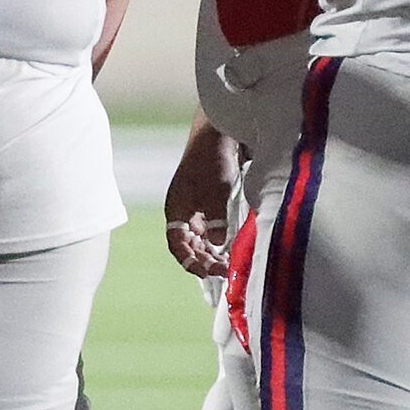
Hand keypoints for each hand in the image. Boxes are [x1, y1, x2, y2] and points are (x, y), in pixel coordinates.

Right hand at [164, 121, 234, 278]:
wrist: (217, 136)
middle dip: (205, 260)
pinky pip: (212, 229)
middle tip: (226, 271)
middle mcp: (184, 213)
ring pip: (201, 239)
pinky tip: (233, 247)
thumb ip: (216, 221)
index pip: (177, 245)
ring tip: (230, 264)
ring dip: (213, 253)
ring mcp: (196, 208)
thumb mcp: (215, 194)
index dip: (190, 262)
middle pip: (189, 245)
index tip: (208, 273)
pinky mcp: (210, 203)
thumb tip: (217, 245)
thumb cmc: (211, 163)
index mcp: (176, 212)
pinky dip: (221, 241)